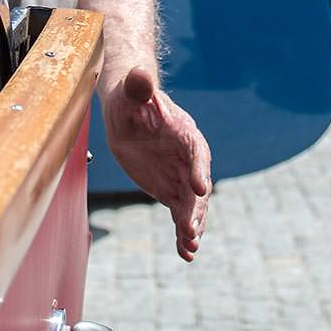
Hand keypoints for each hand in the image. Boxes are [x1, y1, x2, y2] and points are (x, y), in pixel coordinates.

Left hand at [101, 67, 210, 261]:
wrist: (129, 110)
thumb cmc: (131, 96)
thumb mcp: (132, 90)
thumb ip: (138, 86)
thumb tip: (139, 76)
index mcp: (185, 133)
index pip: (197, 154)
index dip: (199, 171)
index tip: (201, 189)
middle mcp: (188, 158)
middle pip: (197, 186)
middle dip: (196, 209)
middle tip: (191, 230)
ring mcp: (181, 176)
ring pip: (191, 205)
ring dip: (192, 226)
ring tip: (190, 248)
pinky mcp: (170, 190)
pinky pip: (180, 214)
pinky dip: (182, 233)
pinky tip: (184, 253)